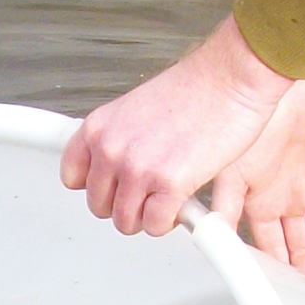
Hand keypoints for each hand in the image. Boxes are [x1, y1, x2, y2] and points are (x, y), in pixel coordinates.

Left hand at [59, 16, 293, 238]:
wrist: (232, 78)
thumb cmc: (196, 87)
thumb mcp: (137, 107)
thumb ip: (120, 138)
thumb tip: (116, 167)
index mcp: (99, 128)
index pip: (72, 177)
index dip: (97, 186)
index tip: (113, 186)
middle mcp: (111, 149)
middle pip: (99, 206)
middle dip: (126, 204)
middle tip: (149, 191)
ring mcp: (137, 169)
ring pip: (125, 222)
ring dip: (148, 216)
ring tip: (167, 196)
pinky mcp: (169, 185)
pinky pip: (155, 226)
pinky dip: (170, 221)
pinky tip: (182, 201)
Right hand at [218, 64, 304, 292]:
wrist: (278, 80)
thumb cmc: (246, 117)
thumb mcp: (228, 173)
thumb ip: (223, 212)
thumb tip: (212, 245)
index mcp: (257, 200)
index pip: (269, 246)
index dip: (277, 272)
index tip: (284, 298)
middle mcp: (286, 197)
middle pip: (300, 246)